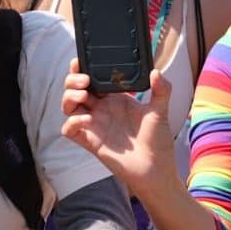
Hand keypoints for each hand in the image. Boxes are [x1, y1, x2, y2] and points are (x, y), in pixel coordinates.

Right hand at [61, 60, 177, 190]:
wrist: (156, 169)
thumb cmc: (157, 141)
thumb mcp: (160, 111)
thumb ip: (162, 90)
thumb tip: (156, 72)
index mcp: (114, 99)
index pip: (92, 78)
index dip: (83, 68)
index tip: (84, 60)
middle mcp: (101, 110)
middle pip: (75, 89)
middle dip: (72, 79)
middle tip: (84, 79)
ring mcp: (94, 125)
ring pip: (68, 106)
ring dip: (69, 97)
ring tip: (83, 95)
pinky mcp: (90, 141)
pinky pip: (69, 130)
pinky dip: (72, 122)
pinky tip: (86, 120)